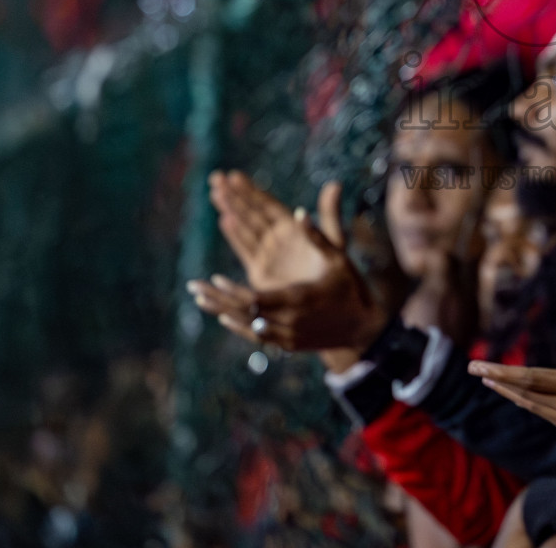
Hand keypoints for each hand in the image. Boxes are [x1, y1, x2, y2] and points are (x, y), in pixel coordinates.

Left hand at [189, 178, 387, 359]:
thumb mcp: (338, 259)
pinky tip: (222, 315)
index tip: (215, 279)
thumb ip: (317, 237)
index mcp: (299, 299)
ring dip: (221, 311)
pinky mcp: (286, 344)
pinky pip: (256, 338)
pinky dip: (238, 326)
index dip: (233, 292)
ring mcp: (286, 336)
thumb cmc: (350, 289)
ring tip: (199, 298)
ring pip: (247, 326)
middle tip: (194, 287)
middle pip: (245, 313)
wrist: (362, 329)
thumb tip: (299, 211)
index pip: (257, 299)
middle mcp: (289, 322)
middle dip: (218, 299)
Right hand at [209, 172, 346, 289]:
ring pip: (245, 227)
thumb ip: (330, 214)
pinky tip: (224, 220)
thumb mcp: (335, 241)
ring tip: (214, 191)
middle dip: (234, 195)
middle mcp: (278, 238)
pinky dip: (235, 235)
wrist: (333, 305)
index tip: (234, 175)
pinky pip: (245, 248)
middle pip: (252, 212)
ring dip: (230, 210)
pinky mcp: (261, 272)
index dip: (251, 190)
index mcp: (294, 228)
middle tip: (215, 178)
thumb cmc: (338, 273)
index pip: (267, 204)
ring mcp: (269, 254)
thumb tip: (335, 184)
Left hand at [468, 298, 555, 478]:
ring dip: (514, 395)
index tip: (478, 366)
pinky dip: (535, 406)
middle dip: (499, 382)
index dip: (502, 372)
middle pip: (527, 395)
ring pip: (537, 409)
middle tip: (476, 370)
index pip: (531, 379)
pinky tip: (532, 400)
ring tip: (495, 384)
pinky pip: (552, 419)